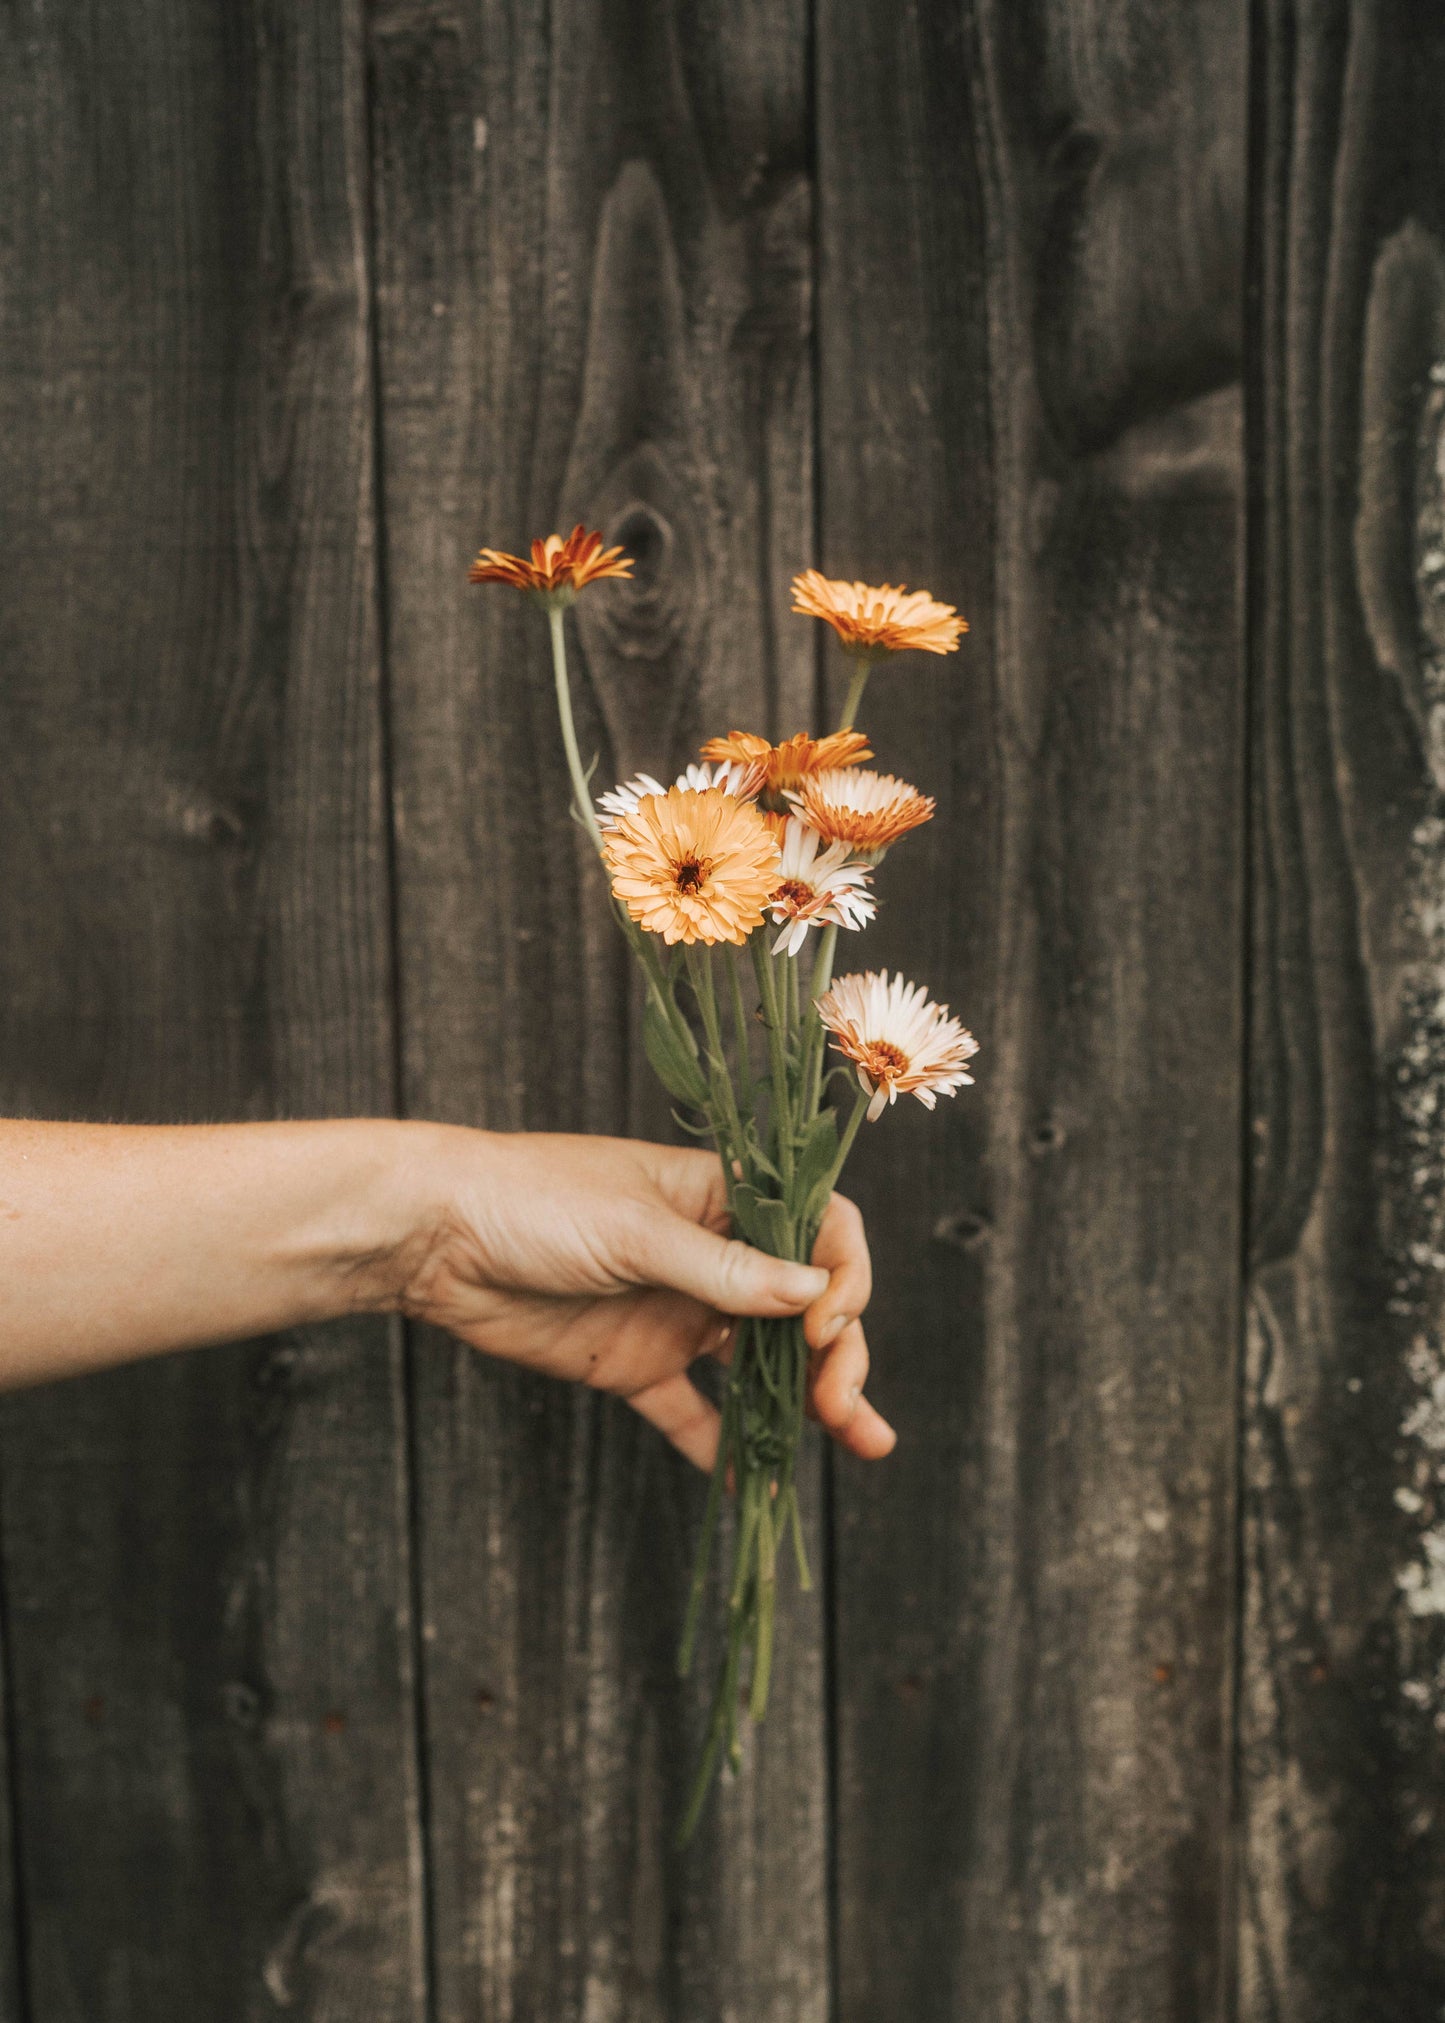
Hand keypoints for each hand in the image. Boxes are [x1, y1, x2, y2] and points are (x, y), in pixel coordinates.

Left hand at [394, 1128, 894, 1470]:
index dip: (840, 1278)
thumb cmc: (531, 1198)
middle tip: (845, 1406)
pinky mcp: (634, 1364)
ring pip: (763, 1364)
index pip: (820, 1230)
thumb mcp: (633, 1230)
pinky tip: (758, 1484)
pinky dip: (725, 1449)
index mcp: (722, 1197)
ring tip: (861, 1443)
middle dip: (838, 1354)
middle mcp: (712, 1255)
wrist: (433, 1236)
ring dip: (810, 1402)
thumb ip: (724, 1270)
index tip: (826, 1325)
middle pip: (804, 1307)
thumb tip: (816, 1293)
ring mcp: (676, 1312)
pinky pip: (692, 1413)